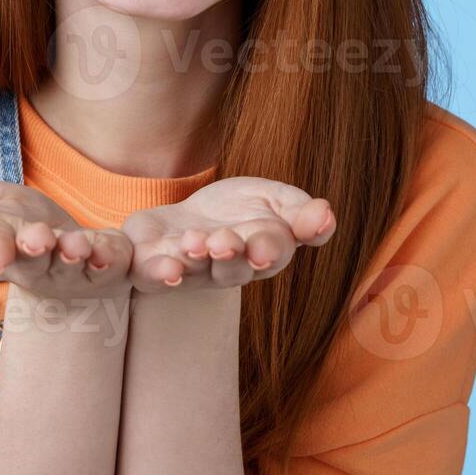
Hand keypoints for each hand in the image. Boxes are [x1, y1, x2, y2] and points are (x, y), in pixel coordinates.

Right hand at [0, 171, 133, 298]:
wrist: (62, 246)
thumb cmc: (12, 223)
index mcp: (1, 248)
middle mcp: (38, 266)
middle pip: (36, 261)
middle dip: (37, 249)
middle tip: (39, 240)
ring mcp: (76, 271)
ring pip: (78, 267)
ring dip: (79, 255)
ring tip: (79, 246)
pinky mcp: (113, 267)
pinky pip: (119, 265)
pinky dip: (123, 261)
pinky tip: (125, 255)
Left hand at [119, 176, 335, 292]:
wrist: (187, 214)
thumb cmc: (240, 210)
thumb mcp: (276, 199)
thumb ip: (300, 212)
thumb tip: (326, 215)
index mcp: (262, 252)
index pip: (271, 253)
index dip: (268, 250)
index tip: (264, 247)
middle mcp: (225, 270)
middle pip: (231, 271)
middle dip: (229, 256)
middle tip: (224, 241)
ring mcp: (187, 270)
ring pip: (192, 272)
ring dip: (193, 260)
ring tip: (193, 242)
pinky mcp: (149, 266)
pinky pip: (150, 275)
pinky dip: (156, 271)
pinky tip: (163, 265)